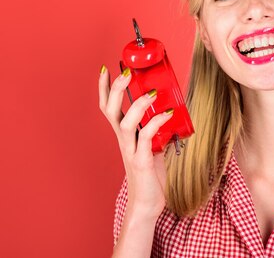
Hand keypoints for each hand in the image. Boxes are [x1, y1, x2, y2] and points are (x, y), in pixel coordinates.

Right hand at [98, 65, 172, 218]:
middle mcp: (123, 141)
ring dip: (137, 106)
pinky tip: (167, 115)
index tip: (106, 69)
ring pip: (125, 124)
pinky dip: (156, 124)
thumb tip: (168, 112)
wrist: (147, 203)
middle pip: (111, 110)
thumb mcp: (152, 146)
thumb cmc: (149, 175)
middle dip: (116, 89)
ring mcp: (131, 151)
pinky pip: (146, 140)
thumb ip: (155, 130)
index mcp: (123, 135)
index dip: (104, 88)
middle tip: (125, 72)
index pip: (107, 107)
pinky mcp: (142, 162)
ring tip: (151, 93)